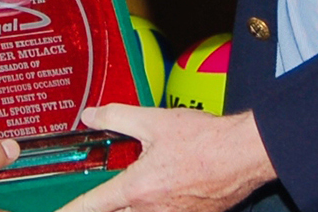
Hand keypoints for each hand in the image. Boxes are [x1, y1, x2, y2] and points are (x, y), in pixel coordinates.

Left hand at [54, 105, 273, 211]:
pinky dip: (155, 205)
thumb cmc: (205, 140)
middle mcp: (153, 210)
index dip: (72, 211)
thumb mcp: (154, 120)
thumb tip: (92, 114)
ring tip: (148, 181)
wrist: (244, 155)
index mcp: (138, 188)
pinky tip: (168, 187)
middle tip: (106, 195)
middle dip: (107, 206)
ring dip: (134, 204)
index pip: (93, 206)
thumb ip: (117, 117)